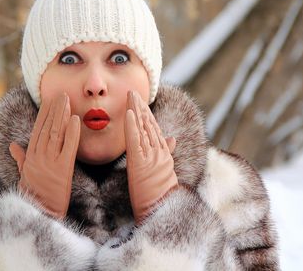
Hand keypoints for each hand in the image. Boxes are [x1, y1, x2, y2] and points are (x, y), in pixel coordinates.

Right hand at [9, 93, 79, 218]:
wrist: (40, 214)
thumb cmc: (33, 196)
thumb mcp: (24, 175)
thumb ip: (21, 158)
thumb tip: (13, 145)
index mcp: (30, 157)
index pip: (37, 130)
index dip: (44, 114)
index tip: (49, 100)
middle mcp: (38, 157)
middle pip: (46, 128)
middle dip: (54, 109)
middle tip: (61, 94)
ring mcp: (50, 163)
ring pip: (55, 133)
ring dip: (61, 115)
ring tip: (67, 100)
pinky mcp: (62, 170)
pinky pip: (68, 148)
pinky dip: (71, 133)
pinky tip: (75, 120)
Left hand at [125, 90, 177, 224]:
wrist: (163, 211)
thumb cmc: (161, 195)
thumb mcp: (166, 170)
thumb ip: (168, 151)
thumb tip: (173, 138)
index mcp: (163, 153)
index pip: (154, 129)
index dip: (147, 113)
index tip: (141, 100)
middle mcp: (159, 151)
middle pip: (149, 124)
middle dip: (141, 106)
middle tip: (133, 91)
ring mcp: (151, 156)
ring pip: (143, 128)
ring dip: (136, 110)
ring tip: (130, 96)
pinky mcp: (141, 163)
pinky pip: (135, 140)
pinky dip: (133, 125)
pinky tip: (129, 114)